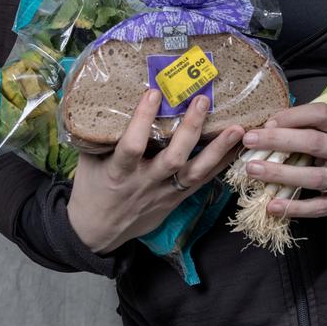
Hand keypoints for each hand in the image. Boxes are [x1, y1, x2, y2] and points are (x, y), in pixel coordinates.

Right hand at [67, 89, 243, 253]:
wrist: (97, 233)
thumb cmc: (91, 189)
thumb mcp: (89, 162)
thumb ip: (101, 135)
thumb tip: (111, 97)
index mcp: (118, 173)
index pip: (132, 146)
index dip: (143, 120)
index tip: (154, 92)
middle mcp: (145, 183)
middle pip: (173, 159)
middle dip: (190, 130)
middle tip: (202, 100)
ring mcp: (164, 193)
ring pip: (195, 173)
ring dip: (218, 150)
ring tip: (237, 129)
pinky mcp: (176, 200)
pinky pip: (202, 183)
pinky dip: (220, 165)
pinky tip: (237, 149)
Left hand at [241, 102, 326, 218]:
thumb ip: (310, 126)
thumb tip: (268, 124)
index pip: (322, 114)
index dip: (293, 116)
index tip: (268, 121)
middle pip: (314, 143)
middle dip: (278, 140)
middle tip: (250, 140)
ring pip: (313, 176)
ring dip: (280, 173)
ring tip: (252, 169)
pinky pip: (318, 207)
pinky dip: (295, 207)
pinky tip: (272, 205)